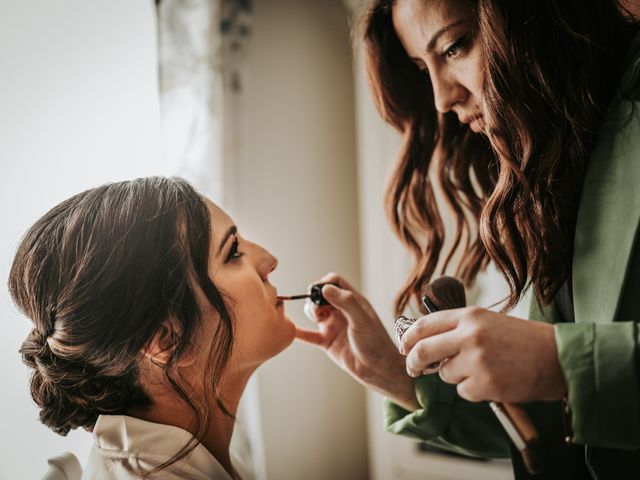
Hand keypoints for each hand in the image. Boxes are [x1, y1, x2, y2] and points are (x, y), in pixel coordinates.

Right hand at [295, 273, 418, 410]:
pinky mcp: (327, 341)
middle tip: (317, 309)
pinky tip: (291, 330)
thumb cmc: (376, 342)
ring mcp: (333, 325)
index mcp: (353, 301)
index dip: (324, 283)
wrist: (378, 369)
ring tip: (317, 319)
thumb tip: (325, 288)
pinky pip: (309, 335)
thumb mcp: (362, 319)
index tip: (319, 291)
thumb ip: (346, 302)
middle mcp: (341, 311)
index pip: (334, 282)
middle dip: (314, 298)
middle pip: (320, 295)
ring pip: (314, 312)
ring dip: (310, 312)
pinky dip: (300, 332)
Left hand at [400, 307, 566, 402]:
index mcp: (469, 316)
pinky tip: (494, 381)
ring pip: (445, 374)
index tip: (404, 347)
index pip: (425, 325)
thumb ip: (457, 329)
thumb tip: (425, 342)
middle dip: (414, 363)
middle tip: (414, 369)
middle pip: (423, 351)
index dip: (409, 338)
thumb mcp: (487, 322)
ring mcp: (476, 360)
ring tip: (484, 369)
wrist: (557, 357)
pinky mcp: (484, 384)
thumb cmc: (521, 340)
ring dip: (457, 376)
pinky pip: (463, 391)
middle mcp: (469, 335)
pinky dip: (474, 390)